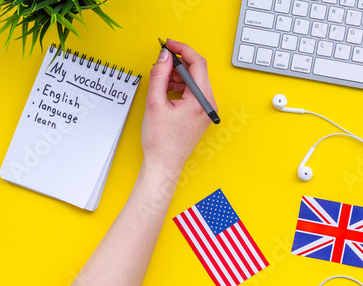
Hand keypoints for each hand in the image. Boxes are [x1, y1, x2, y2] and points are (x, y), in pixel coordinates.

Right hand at [141, 39, 216, 173]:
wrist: (164, 164)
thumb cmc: (161, 141)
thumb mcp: (154, 103)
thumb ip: (159, 75)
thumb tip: (164, 56)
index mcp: (200, 101)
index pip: (198, 63)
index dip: (182, 49)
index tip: (169, 44)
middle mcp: (208, 104)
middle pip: (197, 71)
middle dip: (178, 64)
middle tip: (160, 63)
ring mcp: (206, 109)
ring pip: (194, 81)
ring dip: (178, 76)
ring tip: (160, 82)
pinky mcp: (201, 114)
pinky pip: (193, 92)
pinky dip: (180, 87)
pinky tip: (166, 91)